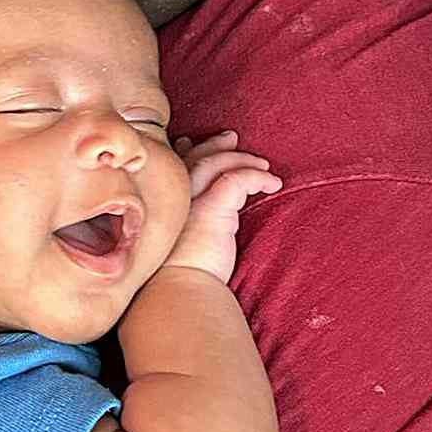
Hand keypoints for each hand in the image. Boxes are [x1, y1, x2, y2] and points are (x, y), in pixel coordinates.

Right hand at [166, 130, 280, 283]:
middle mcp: (171, 196)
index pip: (172, 166)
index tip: (190, 144)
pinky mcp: (211, 207)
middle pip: (193, 157)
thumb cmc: (176, 277)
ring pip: (216, 163)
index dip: (183, 152)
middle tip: (231, 138)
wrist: (176, 293)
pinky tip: (272, 184)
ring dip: (242, 160)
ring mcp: (189, 199)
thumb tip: (196, 219)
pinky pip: (238, 179)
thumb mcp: (175, 244)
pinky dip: (258, 177)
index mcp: (159, 202)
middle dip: (214, 145)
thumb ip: (182, 224)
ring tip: (264, 166)